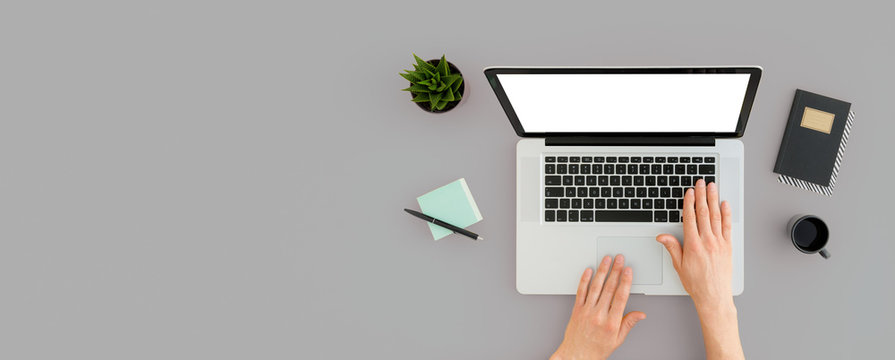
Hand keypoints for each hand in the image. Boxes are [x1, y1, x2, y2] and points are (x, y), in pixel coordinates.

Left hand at [550, 255, 645, 359]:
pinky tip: (589, 270)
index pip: (620, 297)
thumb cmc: (596, 349)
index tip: (628, 270)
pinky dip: (584, 279)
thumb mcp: (617, 340)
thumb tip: (640, 314)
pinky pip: (581, 291)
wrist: (576, 356)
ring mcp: (586, 311)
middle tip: (620, 258)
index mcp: (611, 322)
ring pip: (595, 286)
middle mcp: (598, 315)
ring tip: (606, 259)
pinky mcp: (576, 309)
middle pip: (609, 288)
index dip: (625, 281)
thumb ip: (628, 323)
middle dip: (616, 271)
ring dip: (602, 271)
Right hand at [656, 179, 744, 359]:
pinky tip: (725, 204)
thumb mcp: (678, 266)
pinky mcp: (728, 247)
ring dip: (713, 199)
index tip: (689, 192)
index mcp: (693, 245)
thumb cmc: (696, 284)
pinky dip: (726, 214)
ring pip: (715, 216)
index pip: (690, 218)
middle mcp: (707, 241)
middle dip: (702, 195)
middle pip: (703, 213)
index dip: (689, 203)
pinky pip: (727, 226)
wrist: (714, 296)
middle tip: (701, 183)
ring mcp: (719, 243)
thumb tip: (662, 236)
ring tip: (713, 187)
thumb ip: (672, 247)